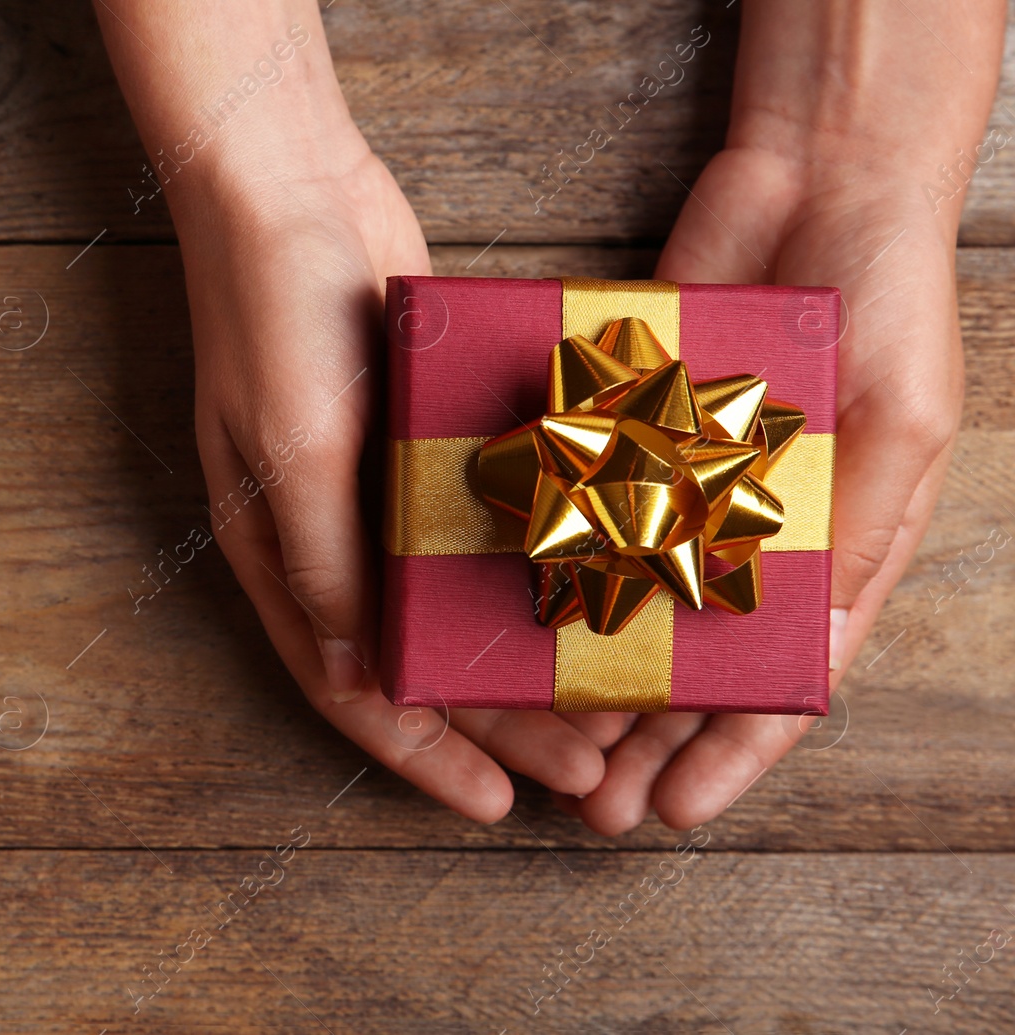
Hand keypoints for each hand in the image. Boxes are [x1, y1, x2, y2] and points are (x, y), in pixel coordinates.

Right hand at [175, 86, 607, 822]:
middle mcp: (328, 534)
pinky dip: (523, 565)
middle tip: (586, 765)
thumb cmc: (269, 319)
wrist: (289, 189)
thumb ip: (327, 563)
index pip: (350, 686)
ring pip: (455, 600)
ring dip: (520, 653)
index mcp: (279, 553)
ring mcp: (377, 486)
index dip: (420, 755)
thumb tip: (359, 678)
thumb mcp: (292, 451)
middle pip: (416, 655)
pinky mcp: (421, 437)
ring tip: (604, 703)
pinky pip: (476, 526)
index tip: (496, 804)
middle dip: (496, 719)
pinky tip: (586, 589)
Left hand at [560, 0, 1002, 834]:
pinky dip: (555, 568)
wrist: (818, 176)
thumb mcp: (898, 418)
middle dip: (645, 739)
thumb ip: (853, 525)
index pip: (783, 680)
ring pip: (624, 606)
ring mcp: (681, 490)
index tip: (677, 811)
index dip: (733, 753)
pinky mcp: (624, 437)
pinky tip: (513, 618)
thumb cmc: (888, 298)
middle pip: (691, 663)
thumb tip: (813, 636)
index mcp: (835, 550)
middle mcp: (751, 535)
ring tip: (540, 739)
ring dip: (588, 677)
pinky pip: (583, 518)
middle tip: (590, 804)